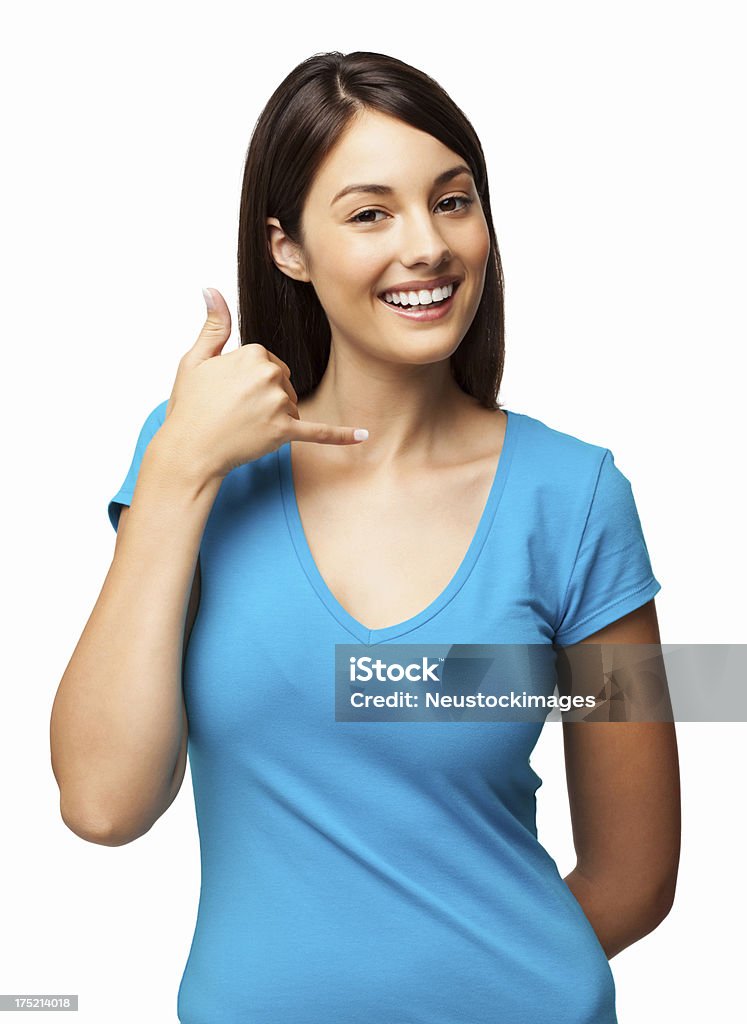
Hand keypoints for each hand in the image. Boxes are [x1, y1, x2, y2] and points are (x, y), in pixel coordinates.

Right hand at [159, 287, 367, 481]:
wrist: (189, 450)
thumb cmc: (190, 406)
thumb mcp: (196, 359)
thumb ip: (214, 325)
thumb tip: (211, 289)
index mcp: (253, 352)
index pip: (269, 362)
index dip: (250, 380)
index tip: (228, 391)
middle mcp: (270, 374)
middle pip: (284, 382)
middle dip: (266, 397)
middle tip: (233, 411)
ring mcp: (279, 404)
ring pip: (292, 407)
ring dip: (275, 418)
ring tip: (243, 426)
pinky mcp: (284, 432)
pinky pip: (318, 432)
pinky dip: (341, 436)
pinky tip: (363, 436)